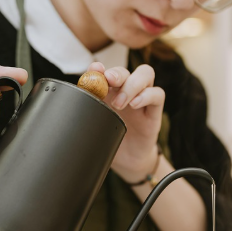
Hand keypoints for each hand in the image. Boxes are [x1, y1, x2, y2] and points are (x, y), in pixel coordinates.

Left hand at [87, 62, 164, 182]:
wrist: (128, 161)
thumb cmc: (111, 140)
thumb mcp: (96, 126)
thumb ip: (89, 111)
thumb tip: (74, 101)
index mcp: (109, 92)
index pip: (106, 71)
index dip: (100, 68)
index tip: (94, 69)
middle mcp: (126, 91)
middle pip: (125, 70)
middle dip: (116, 73)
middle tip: (108, 81)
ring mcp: (142, 98)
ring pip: (145, 74)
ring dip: (132, 84)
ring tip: (120, 102)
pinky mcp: (154, 110)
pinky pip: (158, 94)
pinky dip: (147, 95)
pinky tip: (135, 104)